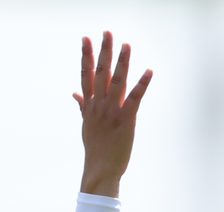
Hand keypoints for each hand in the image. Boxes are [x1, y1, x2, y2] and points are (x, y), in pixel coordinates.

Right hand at [74, 32, 152, 197]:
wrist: (100, 168)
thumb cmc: (95, 148)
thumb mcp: (86, 124)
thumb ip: (82, 106)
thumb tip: (74, 93)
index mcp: (89, 104)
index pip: (86, 74)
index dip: (86, 55)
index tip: (86, 38)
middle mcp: (98, 104)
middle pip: (100, 72)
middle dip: (104, 51)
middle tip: (108, 32)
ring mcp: (111, 111)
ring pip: (116, 81)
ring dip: (122, 61)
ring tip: (126, 45)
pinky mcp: (126, 119)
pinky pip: (135, 98)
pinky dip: (142, 84)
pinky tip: (149, 71)